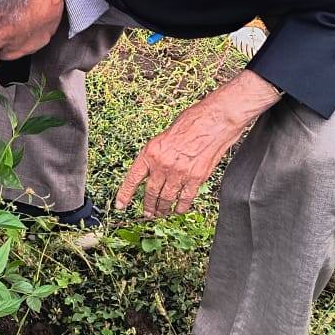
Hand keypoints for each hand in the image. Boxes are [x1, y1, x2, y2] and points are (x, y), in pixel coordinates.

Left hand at [115, 72, 281, 217]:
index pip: (133, 178)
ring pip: (167, 198)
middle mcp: (162, 164)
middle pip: (151, 192)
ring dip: (163, 209)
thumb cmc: (191, 122)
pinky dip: (181, 207)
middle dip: (148, 206)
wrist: (214, 120)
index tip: (120, 205)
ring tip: (161, 214)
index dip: (125, 194)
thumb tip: (154, 169)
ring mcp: (179, 173)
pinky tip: (178, 210)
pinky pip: (185, 198)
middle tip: (147, 213)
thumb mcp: (165, 135)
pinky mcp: (196, 178)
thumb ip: (158, 154)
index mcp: (151, 152)